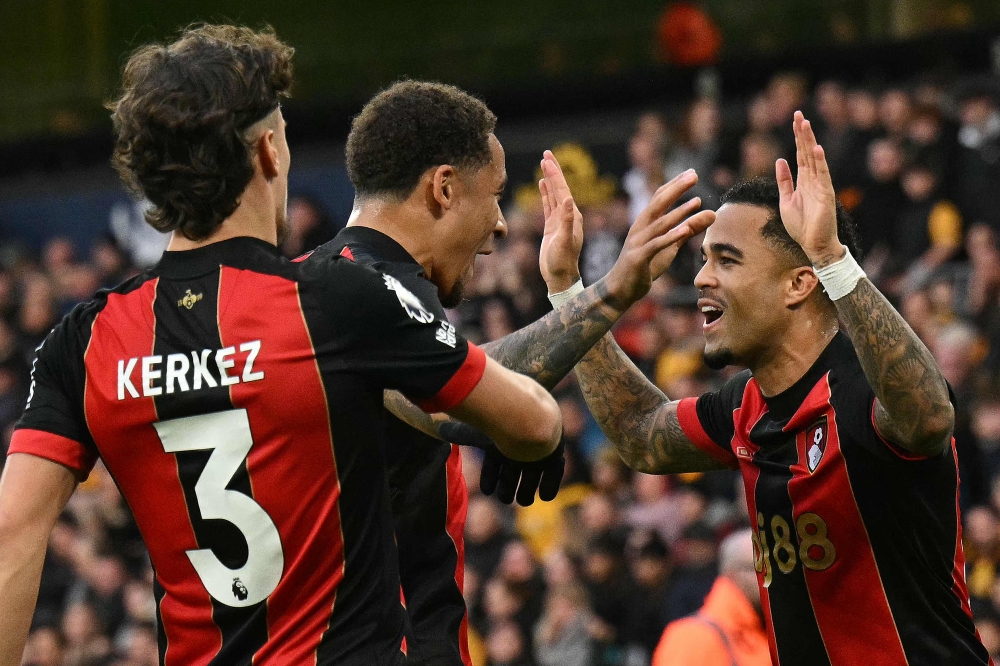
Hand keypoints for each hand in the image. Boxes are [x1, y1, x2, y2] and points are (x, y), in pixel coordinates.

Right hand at [439, 421, 564, 505]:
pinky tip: (544, 496)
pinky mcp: (554, 455)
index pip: (493, 464)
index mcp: (499, 442)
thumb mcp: (478, 431)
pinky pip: (554, 475)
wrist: (530, 416)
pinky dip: (549, 487)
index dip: (490, 478)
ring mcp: (536, 452)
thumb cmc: (501, 423)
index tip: (487, 490)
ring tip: (523, 500)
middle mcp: (518, 447)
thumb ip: (459, 433)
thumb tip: (440, 430)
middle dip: (508, 487)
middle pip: (512, 472)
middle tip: (505, 498)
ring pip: (532, 476)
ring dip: (527, 491)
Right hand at [538, 150, 584, 292]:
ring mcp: (559, 220)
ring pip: (553, 194)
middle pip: (559, 187)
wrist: (560, 277)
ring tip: (544, 163)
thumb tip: (566, 200)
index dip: (555, 174)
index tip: (548, 159)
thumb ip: (567, 221)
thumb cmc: (563, 262)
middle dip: (553, 170)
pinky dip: (545, 193)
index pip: (562, 189)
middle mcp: (568, 215)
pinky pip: (548, 205)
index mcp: (572, 215)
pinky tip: (542, 184)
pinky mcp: (552, 226)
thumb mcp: (565, 241)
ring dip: (549, 179)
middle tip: (546, 153)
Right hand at [604, 169, 714, 307]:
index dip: (675, 184)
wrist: (620, 290)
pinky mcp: (638, 258)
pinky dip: (670, 237)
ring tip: (696, 201)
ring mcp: (638, 242)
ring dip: (679, 212)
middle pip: (658, 203)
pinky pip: (656, 245)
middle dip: (677, 188)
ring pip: (660, 223)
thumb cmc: (645, 266)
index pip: (660, 197)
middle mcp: (640, 228)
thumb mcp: (671, 246)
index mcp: (646, 223)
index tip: (692, 172)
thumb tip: (712, 214)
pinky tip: (684, 230)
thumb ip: (689, 229)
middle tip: (694, 175)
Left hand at [776, 111, 844, 266]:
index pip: (800, 154)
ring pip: (814, 159)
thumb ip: (784, 181)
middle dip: (802, 133)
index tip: (795, 120)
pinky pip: (823, 175)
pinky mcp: (826, 194)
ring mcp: (821, 185)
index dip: (797, 137)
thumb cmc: (801, 226)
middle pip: (807, 151)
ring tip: (805, 124)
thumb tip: (780, 160)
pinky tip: (817, 149)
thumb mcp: (786, 200)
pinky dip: (820, 162)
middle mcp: (813, 179)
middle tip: (798, 114)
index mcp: (803, 181)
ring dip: (810, 141)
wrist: (813, 244)